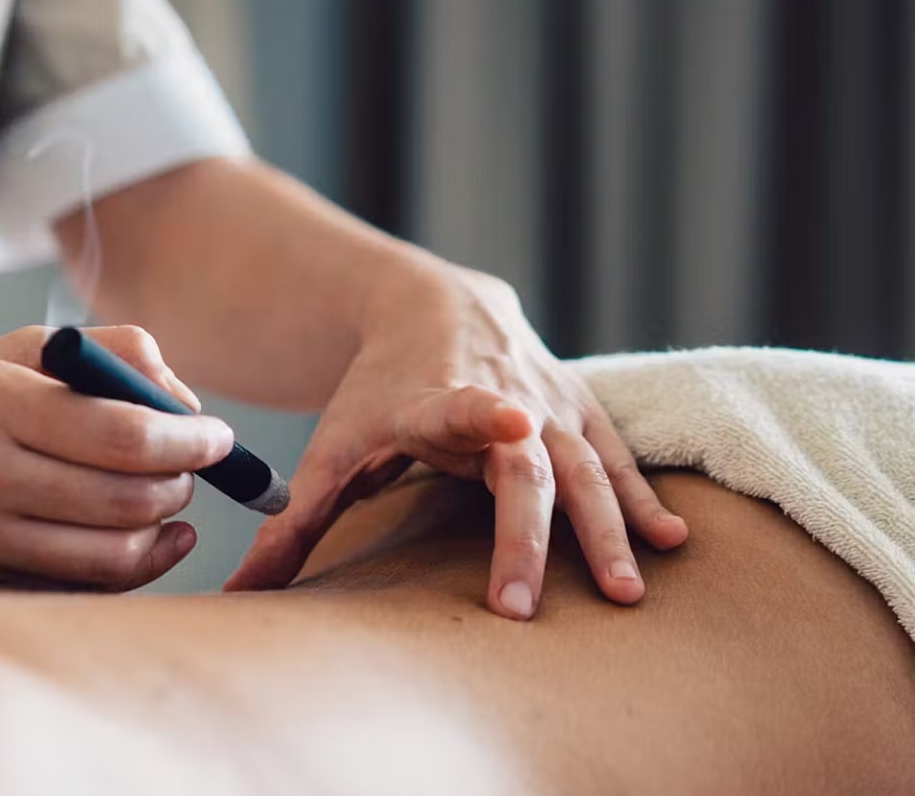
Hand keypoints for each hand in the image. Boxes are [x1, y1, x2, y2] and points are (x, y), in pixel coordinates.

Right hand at [0, 326, 231, 589]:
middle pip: (128, 498)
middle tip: (196, 466)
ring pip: (112, 553)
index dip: (189, 440)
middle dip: (183, 483)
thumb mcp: (14, 354)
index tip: (218, 437)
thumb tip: (185, 400)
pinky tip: (153, 542)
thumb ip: (107, 355)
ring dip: (163, 528)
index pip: (125, 434)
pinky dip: (134, 566)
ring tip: (172, 500)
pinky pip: (82, 587)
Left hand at [226, 269, 688, 618]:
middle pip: (525, 469)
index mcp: (435, 399)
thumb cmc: (374, 391)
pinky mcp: (579, 409)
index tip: (516, 422)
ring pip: (586, 469)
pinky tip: (675, 541)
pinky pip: (616, 458)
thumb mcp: (330, 448)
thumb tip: (239, 596)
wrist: (431, 304)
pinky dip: (644, 499)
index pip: (461, 406)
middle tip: (520, 611)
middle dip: (526, 538)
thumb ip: (293, 525)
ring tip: (628, 592)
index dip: (487, 415)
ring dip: (609, 531)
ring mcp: (549, 402)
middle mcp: (503, 397)